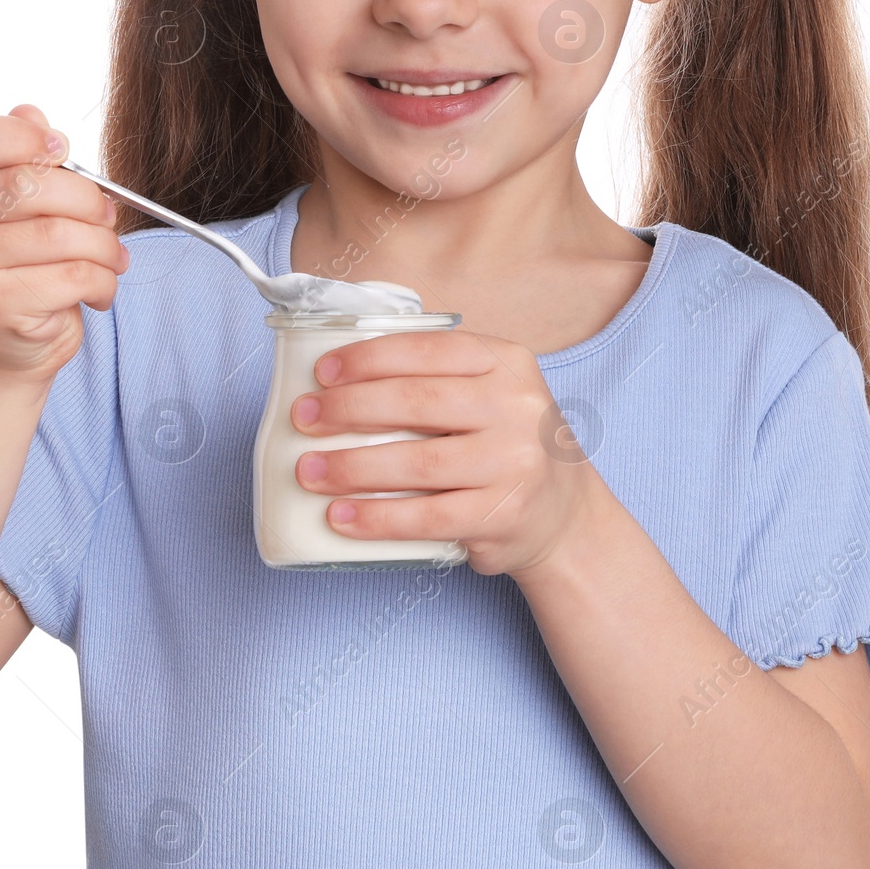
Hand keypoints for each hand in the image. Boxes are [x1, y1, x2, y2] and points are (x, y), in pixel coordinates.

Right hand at [0, 104, 127, 383]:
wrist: (8, 341)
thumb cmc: (25, 259)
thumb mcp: (26, 202)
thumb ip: (28, 155)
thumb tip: (32, 115)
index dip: (19, 135)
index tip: (61, 149)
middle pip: (27, 183)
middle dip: (86, 198)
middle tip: (107, 214)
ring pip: (58, 233)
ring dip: (103, 244)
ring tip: (111, 256)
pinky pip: (71, 276)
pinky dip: (103, 280)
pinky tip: (100, 288)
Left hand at [289, 330, 614, 577]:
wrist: (565, 514)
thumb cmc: (505, 444)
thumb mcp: (491, 393)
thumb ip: (436, 378)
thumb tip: (338, 382)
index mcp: (507, 363)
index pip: (427, 350)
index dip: (368, 358)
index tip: (323, 372)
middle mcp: (517, 408)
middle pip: (415, 403)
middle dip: (347, 409)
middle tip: (304, 419)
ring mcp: (514, 464)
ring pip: (417, 463)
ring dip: (351, 468)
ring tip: (310, 471)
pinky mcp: (503, 517)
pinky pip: (426, 518)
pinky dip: (376, 518)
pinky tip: (341, 517)